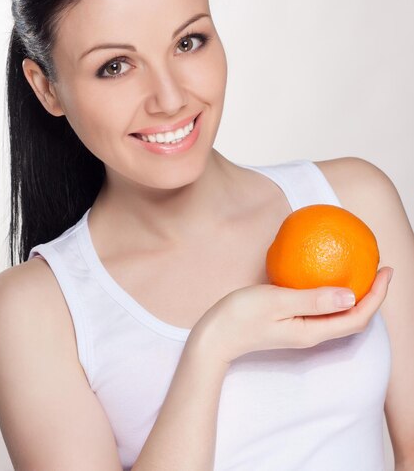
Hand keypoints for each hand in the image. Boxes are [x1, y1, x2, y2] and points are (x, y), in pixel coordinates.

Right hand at [190, 266, 392, 364]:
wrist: (216, 335)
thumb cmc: (241, 315)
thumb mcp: (277, 301)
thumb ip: (313, 299)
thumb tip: (351, 295)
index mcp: (312, 331)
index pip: (357, 317)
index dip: (377, 296)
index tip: (386, 270)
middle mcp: (312, 334)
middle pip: (354, 318)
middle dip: (373, 295)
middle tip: (380, 267)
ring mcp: (302, 329)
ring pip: (340, 314)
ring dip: (356, 294)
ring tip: (362, 270)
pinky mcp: (293, 322)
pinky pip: (323, 308)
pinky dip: (334, 293)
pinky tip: (328, 275)